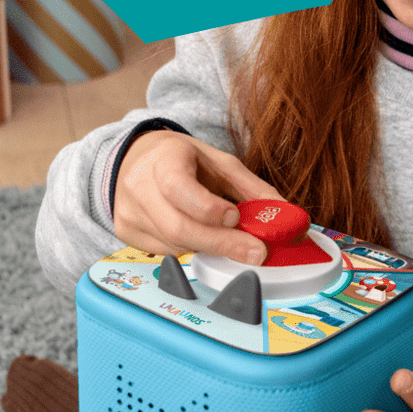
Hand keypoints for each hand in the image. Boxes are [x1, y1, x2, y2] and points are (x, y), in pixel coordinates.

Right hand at [114, 130, 282, 263]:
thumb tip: (286, 216)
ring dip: (209, 247)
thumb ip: (251, 188)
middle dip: (221, 244)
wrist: (136, 158)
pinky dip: (191, 248)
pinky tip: (201, 236)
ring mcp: (129, 214)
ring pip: (174, 244)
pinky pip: (166, 251)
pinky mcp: (127, 233)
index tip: (235, 217)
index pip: (178, 188)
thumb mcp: (218, 161)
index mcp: (162, 160)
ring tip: (231, 240)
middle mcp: (138, 187)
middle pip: (178, 227)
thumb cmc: (181, 158)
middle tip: (255, 253)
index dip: (208, 209)